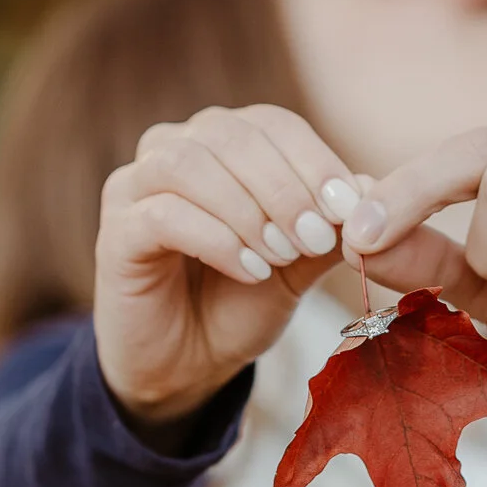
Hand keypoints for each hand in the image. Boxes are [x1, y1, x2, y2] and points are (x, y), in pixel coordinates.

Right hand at [94, 105, 360, 444]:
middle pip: (230, 135)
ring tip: (280, 255)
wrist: (189, 363)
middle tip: (315, 237)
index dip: (313, 159)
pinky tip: (249, 272)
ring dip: (247, 209)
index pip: (270, 122)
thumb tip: (371, 188)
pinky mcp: (115, 233)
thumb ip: (331, 224)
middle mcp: (173, 149)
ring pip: (190, 165)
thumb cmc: (243, 300)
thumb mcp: (301, 261)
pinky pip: (163, 215)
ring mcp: (135, 187)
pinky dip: (216, 240)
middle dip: (283, 186)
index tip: (349, 207)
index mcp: (221, 142)